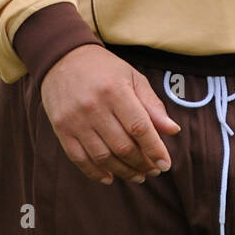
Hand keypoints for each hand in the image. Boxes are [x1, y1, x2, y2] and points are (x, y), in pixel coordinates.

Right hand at [39, 44, 180, 184]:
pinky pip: (79, 158)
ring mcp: (74, 119)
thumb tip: (173, 131)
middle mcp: (93, 106)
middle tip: (154, 170)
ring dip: (123, 171)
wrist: (62, 58)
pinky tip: (110, 176)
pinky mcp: (61, 129)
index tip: (165, 164)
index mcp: (115, 91)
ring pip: (103, 157)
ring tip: (138, 175)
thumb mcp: (133, 78)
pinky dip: (96, 172)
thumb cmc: (104, 68)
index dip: (154, 149)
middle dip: (142, 163)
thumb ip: (152, 105)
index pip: (139, 127)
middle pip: (122, 146)